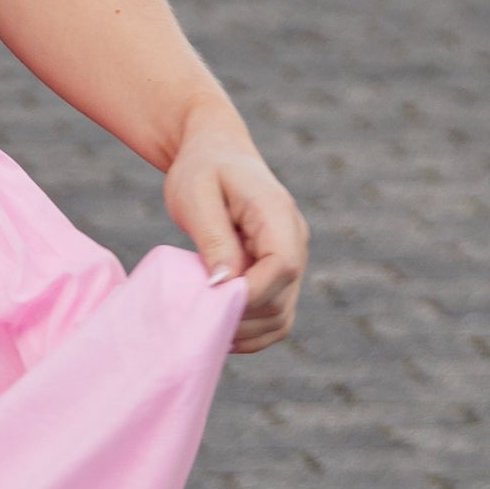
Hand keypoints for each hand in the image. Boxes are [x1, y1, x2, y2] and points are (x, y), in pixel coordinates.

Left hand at [164, 124, 305, 353]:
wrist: (215, 154)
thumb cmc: (201, 169)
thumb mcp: (196, 195)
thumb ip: (213, 238)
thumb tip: (224, 284)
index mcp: (278, 215)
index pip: (282, 266)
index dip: (250, 293)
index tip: (210, 300)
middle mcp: (294, 241)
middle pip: (281, 299)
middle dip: (239, 317)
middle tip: (195, 317)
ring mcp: (290, 261)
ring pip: (280, 318)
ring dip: (244, 332)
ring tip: (204, 326)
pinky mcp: (278, 276)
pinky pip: (273, 318)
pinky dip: (249, 333)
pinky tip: (217, 327)